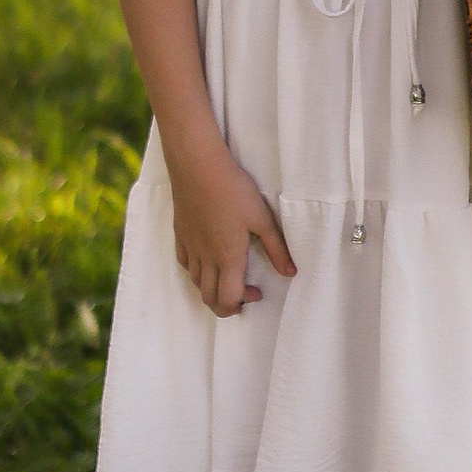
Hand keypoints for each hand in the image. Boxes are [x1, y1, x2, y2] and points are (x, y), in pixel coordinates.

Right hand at [169, 144, 296, 319]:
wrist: (198, 166)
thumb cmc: (233, 190)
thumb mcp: (262, 218)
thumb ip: (276, 248)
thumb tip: (290, 273)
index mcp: (227, 258)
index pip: (227, 299)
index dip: (242, 303)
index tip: (257, 292)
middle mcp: (205, 258)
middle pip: (208, 298)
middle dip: (226, 305)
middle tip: (244, 293)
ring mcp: (190, 247)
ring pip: (196, 283)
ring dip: (212, 288)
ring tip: (228, 276)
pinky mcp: (180, 234)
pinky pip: (185, 264)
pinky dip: (197, 271)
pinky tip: (208, 259)